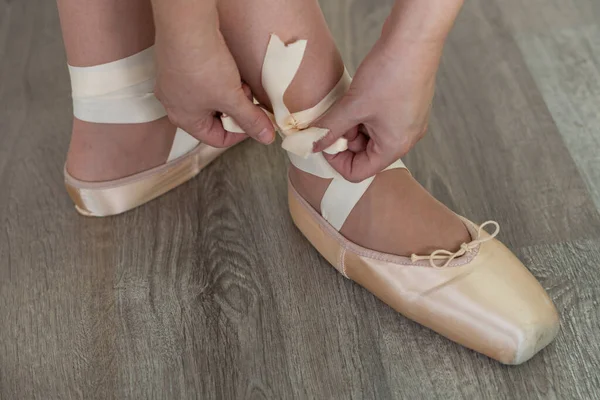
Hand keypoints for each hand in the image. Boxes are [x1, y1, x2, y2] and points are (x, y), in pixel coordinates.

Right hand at [154, 14, 273, 146]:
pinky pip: (202, 81)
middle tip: (246, 98)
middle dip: (234, 110)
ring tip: (237, 81)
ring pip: (208, 99)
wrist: (187, 26)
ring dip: (228, 94)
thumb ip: (251, 120)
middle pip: (213, 119)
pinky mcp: (177, 64)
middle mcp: (174, 104)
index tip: (255, 122)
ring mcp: (173, 83)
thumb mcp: (233, 98)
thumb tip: (265, 137)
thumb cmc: (202, 65)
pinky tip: (226, 68)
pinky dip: (217, 80)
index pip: (216, 139)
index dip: (240, 134)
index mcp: (184, 119)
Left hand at [312, 38, 436, 181]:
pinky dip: (363, 114)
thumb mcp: (353, 105)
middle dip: (345, 139)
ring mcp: (407, 122)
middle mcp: (405, 139)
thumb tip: (311, 144)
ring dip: (353, 125)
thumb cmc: (389, 73)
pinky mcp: (406, 106)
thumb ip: (329, 128)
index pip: (358, 172)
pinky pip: (379, 121)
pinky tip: (358, 96)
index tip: (325, 138)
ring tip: (348, 103)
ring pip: (370, 136)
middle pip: (365, 155)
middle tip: (335, 117)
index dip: (336, 159)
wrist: (414, 38)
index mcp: (394, 146)